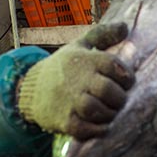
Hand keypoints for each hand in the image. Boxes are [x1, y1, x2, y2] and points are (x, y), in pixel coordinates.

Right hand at [17, 22, 133, 138]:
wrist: (30, 89)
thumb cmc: (63, 67)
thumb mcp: (79, 46)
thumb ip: (102, 35)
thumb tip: (125, 27)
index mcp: (83, 60)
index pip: (112, 65)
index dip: (126, 75)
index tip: (126, 82)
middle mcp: (76, 79)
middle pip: (106, 89)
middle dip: (119, 98)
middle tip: (119, 100)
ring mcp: (68, 100)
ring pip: (95, 109)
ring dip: (109, 114)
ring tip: (110, 112)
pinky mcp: (63, 120)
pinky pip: (83, 128)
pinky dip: (97, 129)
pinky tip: (102, 125)